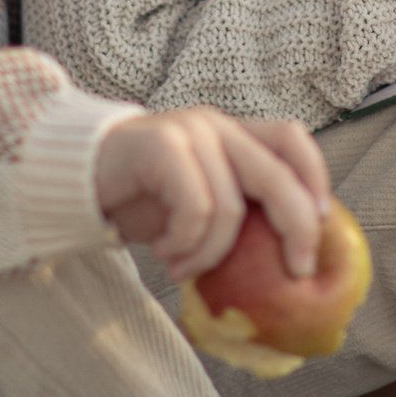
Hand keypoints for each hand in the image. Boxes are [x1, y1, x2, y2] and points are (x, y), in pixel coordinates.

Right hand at [95, 107, 331, 283]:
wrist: (74, 181)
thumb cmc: (141, 198)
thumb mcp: (197, 203)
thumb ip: (235, 211)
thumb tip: (289, 258)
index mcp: (231, 134)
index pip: (290, 138)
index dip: (315, 176)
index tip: (322, 224)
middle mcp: (215, 125)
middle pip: (276, 175)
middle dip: (295, 228)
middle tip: (295, 272)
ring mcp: (188, 131)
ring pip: (230, 207)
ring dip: (209, 253)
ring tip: (181, 266)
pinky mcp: (161, 146)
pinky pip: (195, 208)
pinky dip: (184, 243)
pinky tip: (164, 253)